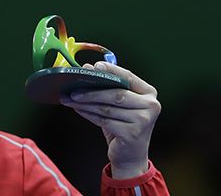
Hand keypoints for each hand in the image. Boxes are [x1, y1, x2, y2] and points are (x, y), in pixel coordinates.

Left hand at [60, 61, 160, 178]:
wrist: (130, 154)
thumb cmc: (123, 124)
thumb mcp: (120, 104)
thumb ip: (107, 86)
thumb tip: (88, 68)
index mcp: (149, 93)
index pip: (128, 77)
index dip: (111, 70)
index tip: (94, 66)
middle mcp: (150, 106)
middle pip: (116, 94)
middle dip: (92, 91)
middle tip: (72, 89)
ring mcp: (143, 121)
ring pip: (107, 108)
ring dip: (85, 103)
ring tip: (70, 99)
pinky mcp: (132, 134)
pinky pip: (104, 120)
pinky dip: (88, 114)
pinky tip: (78, 109)